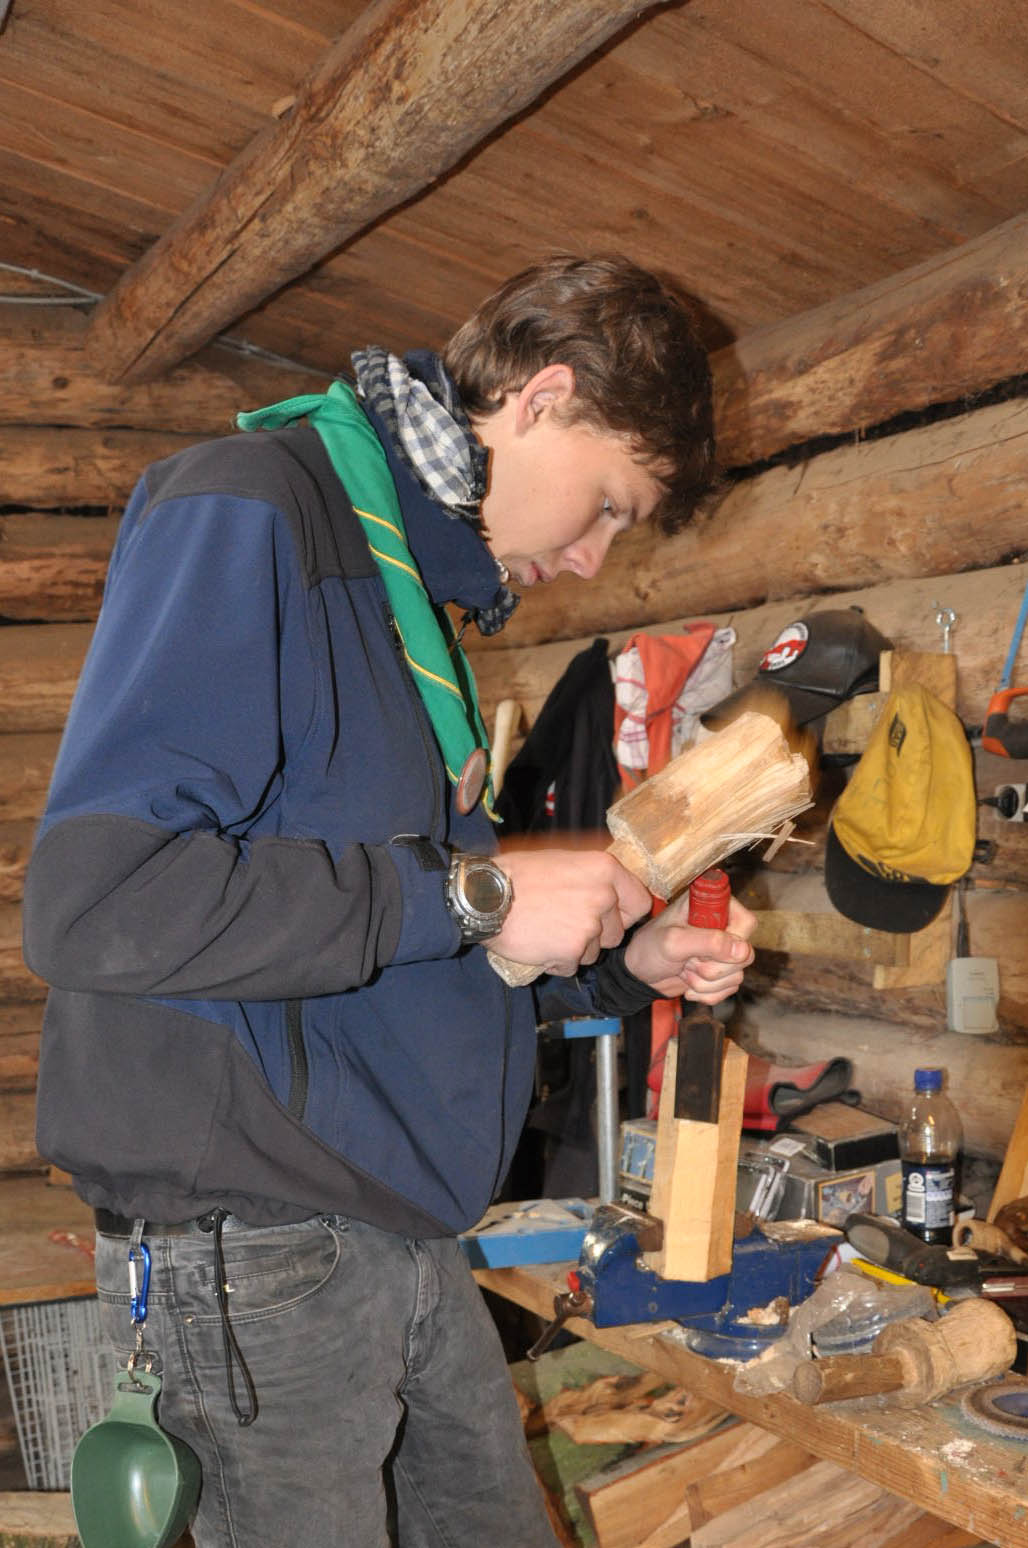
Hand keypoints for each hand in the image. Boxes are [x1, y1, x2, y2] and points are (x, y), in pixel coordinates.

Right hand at [486, 849, 651, 977]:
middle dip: (595, 935)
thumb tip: (610, 889)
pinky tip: (538, 945)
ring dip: (575, 949)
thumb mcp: (561, 860)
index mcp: (605, 869)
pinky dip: (556, 962)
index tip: (610, 916)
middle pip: (615, 933)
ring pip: (594, 952)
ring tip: (547, 931)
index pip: (640, 901)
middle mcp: (604, 896)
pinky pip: (572, 966)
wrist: (485, 896)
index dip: (624, 913)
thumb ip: (591, 876)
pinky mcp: (571, 951)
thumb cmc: (517, 875)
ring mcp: (589, 926)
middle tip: (565, 923)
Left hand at [622, 893, 756, 1003]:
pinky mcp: (722, 970)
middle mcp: (722, 925)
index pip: (746, 923)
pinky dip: (709, 993)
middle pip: (745, 953)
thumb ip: (708, 942)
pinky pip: (731, 987)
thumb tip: (743, 950)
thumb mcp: (674, 942)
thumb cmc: (650, 948)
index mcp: (712, 905)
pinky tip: (689, 985)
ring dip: (707, 982)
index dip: (731, 942)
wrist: (640, 974)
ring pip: (738, 974)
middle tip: (687, 961)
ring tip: (684, 971)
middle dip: (712, 967)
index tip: (705, 949)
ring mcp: (724, 949)